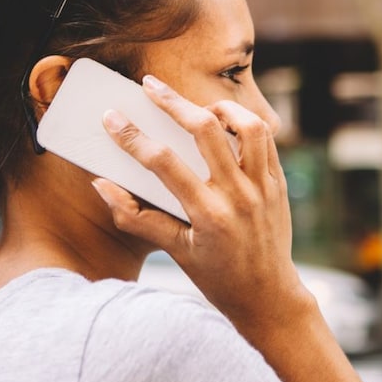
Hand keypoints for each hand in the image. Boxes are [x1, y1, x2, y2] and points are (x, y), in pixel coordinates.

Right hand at [91, 74, 310, 329]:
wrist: (268, 296)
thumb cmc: (217, 277)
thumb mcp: (174, 251)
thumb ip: (136, 217)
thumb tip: (103, 185)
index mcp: (207, 214)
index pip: (163, 163)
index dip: (132, 137)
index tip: (112, 118)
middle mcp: (238, 195)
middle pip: (206, 131)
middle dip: (172, 103)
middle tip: (150, 86)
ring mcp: (263, 187)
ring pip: (248, 126)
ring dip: (221, 108)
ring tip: (199, 108)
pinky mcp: (279, 184)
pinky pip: (267, 140)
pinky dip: (245, 125)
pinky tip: (227, 124)